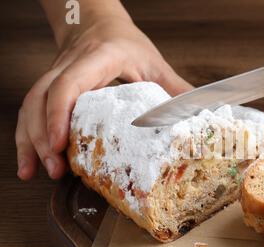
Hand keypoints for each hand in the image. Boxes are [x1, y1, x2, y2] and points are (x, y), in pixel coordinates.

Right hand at [16, 14, 191, 179]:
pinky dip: (27, 136)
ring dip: (29, 141)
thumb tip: (200, 117)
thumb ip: (175, 89)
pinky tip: (29, 161)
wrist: (97, 21)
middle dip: (42, 137)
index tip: (60, 144)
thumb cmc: (126, 42)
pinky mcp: (50, 86)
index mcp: (99, 58)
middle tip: (54, 169)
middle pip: (42, 99)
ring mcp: (55, 74)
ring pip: (30, 105)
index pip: (70, 83)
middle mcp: (70, 65)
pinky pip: (31, 110)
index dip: (60, 114)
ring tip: (35, 172)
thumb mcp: (154, 62)